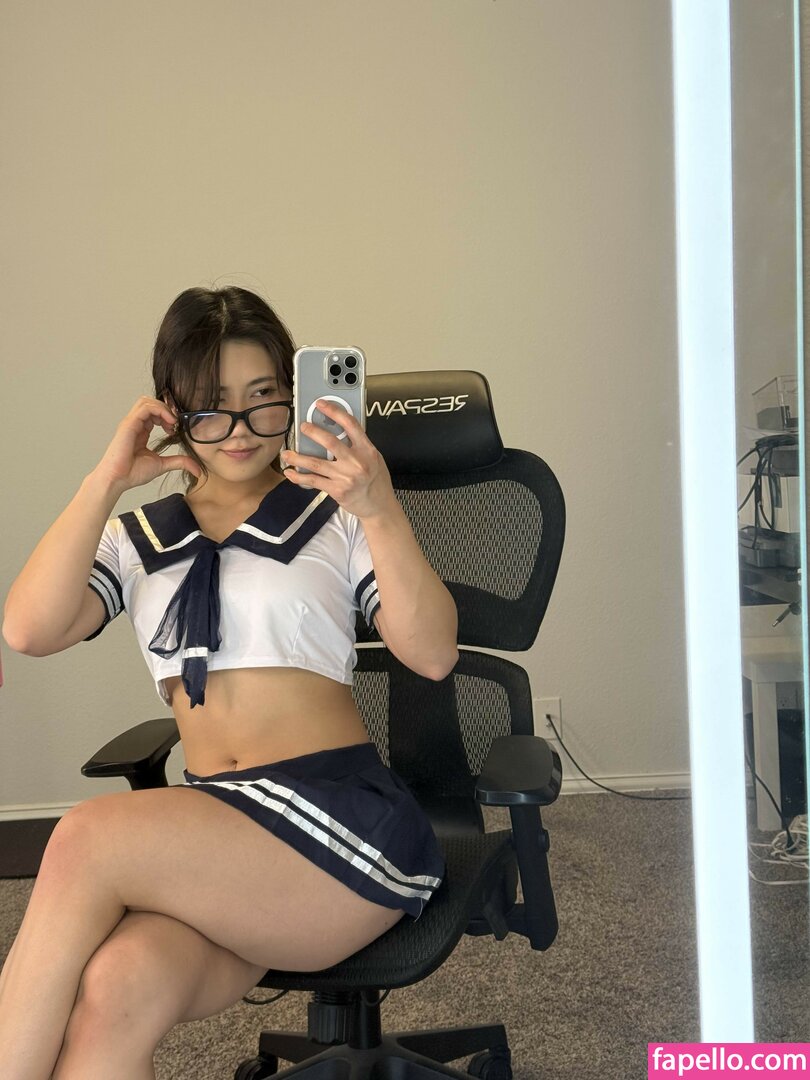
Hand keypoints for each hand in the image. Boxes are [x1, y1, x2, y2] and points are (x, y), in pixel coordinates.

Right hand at [92, 396, 201, 493]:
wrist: (117, 479)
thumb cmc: (132, 473)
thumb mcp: (162, 465)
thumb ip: (179, 462)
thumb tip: (197, 469)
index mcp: (141, 430)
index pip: (154, 412)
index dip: (168, 416)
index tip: (176, 428)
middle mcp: (135, 424)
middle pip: (151, 403)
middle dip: (166, 409)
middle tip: (176, 423)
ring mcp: (131, 423)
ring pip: (147, 401)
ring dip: (163, 408)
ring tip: (172, 422)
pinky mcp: (129, 425)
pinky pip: (145, 408)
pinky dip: (159, 410)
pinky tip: (169, 422)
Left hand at [281, 399, 395, 519]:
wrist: (379, 505)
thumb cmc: (376, 480)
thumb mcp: (374, 457)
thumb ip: (358, 444)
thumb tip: (338, 429)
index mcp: (367, 450)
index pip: (350, 424)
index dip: (334, 411)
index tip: (321, 404)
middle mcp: (356, 462)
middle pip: (330, 441)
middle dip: (312, 432)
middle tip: (302, 427)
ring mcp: (345, 477)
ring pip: (315, 463)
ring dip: (297, 457)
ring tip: (286, 454)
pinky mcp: (337, 490)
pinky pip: (313, 480)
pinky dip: (299, 477)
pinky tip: (290, 473)